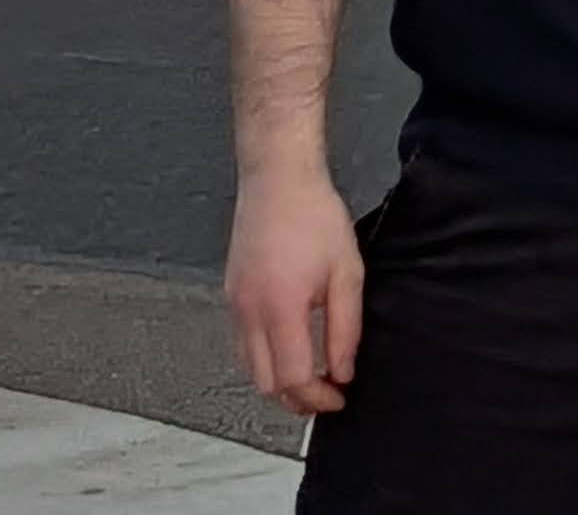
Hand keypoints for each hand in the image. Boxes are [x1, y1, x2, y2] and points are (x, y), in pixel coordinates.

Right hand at [223, 168, 363, 415]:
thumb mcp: (346, 272)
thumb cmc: (314, 216)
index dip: (317, 398)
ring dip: (277, 382)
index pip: (293, 378)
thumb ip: (345, 328)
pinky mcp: (230, 294)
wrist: (278, 177)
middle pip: (264, 383)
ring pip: (248, 368)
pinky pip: (241, 344)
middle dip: (296, 400)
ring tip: (309, 377)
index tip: (339, 397)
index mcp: (280, 308)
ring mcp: (235, 304)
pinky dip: (262, 360)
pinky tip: (287, 349)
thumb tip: (342, 371)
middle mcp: (249, 312)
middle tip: (325, 395)